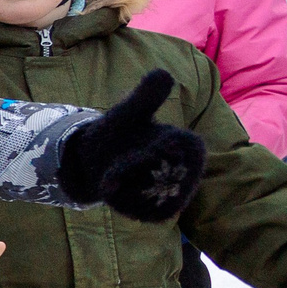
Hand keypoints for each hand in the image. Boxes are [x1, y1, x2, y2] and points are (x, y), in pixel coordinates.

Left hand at [59, 69, 205, 221]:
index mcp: (188, 144)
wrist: (96, 161)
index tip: (149, 144)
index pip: (190, 149)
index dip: (164, 147)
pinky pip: (147, 213)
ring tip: (112, 176)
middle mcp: (186, 171)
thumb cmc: (119, 131)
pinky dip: (126, 203)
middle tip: (119, 161)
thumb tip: (162, 73)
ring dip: (130, 187)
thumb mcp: (129, 112)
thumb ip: (145, 96)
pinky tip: (112, 190)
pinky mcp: (156, 212)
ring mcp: (171, 194)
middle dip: (140, 168)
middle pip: (170, 175)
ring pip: (156, 196)